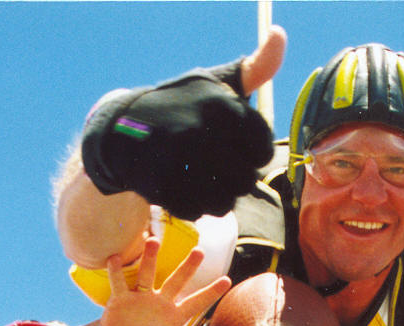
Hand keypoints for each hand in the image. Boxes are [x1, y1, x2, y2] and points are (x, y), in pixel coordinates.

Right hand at [81, 32, 285, 219]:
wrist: (122, 128)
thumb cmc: (183, 107)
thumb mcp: (216, 84)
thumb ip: (255, 68)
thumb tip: (281, 34)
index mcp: (221, 104)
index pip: (263, 149)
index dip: (252, 154)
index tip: (235, 146)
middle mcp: (200, 130)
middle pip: (246, 181)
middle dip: (234, 179)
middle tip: (214, 166)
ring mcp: (178, 159)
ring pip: (225, 203)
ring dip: (216, 197)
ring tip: (201, 178)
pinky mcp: (160, 184)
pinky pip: (198, 213)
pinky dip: (193, 206)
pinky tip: (181, 186)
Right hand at [96, 238, 230, 325]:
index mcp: (174, 316)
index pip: (196, 303)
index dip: (210, 293)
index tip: (227, 281)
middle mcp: (160, 302)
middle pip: (176, 282)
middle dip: (187, 268)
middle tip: (200, 251)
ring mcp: (140, 297)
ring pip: (147, 275)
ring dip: (150, 259)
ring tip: (154, 242)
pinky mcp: (120, 298)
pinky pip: (119, 282)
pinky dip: (116, 271)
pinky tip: (114, 257)